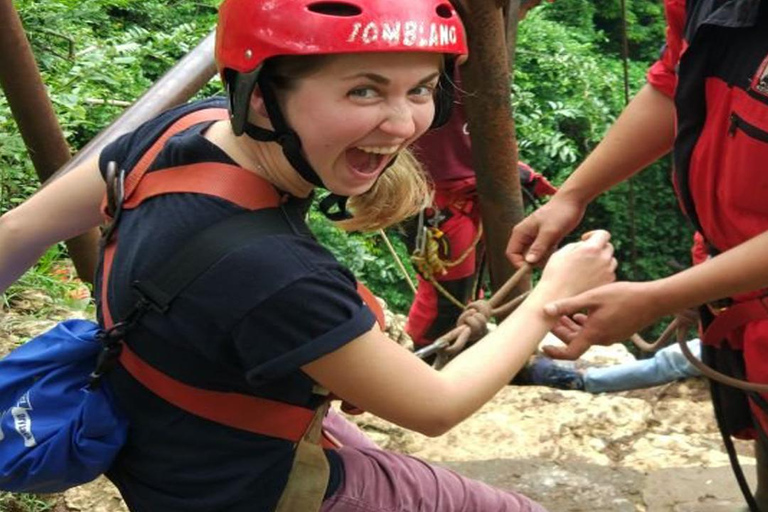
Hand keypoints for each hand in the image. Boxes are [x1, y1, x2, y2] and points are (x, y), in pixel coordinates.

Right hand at [506, 194, 586, 267]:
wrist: (573, 201)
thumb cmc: (560, 213)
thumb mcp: (550, 231)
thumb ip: (539, 247)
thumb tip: (529, 262)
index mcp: (521, 232)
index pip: (511, 253)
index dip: (519, 263)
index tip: (532, 269)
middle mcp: (525, 235)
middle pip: (522, 256)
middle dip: (533, 261)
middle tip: (547, 258)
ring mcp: (534, 237)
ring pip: (533, 255)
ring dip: (542, 257)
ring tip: (553, 249)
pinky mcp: (544, 239)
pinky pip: (542, 252)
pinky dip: (548, 253)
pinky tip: (556, 246)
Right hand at [537, 229, 616, 299]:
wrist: (556, 297)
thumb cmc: (555, 274)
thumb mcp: (562, 252)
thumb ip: (577, 245)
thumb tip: (586, 244)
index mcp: (591, 248)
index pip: (603, 234)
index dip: (594, 234)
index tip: (585, 240)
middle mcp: (603, 259)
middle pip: (608, 247)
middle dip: (598, 248)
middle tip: (585, 255)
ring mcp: (607, 272)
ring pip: (610, 261)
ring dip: (601, 261)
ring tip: (586, 268)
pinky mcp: (608, 284)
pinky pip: (609, 273)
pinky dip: (602, 273)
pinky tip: (588, 278)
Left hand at [542, 281, 664, 359]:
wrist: (654, 300)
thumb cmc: (623, 296)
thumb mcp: (592, 298)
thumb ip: (568, 305)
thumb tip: (545, 310)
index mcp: (593, 334)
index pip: (570, 352)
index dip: (555, 353)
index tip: (543, 348)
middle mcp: (602, 340)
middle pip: (576, 341)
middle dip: (561, 331)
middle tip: (550, 318)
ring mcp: (611, 337)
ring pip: (585, 335)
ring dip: (572, 327)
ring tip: (562, 313)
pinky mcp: (618, 331)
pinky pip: (596, 332)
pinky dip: (584, 325)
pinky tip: (580, 313)